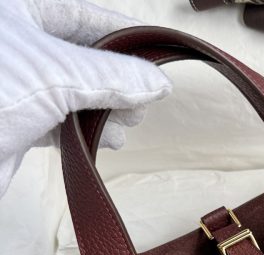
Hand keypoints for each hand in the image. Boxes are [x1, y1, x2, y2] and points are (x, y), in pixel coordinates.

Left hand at [0, 0, 171, 197]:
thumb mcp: (55, 74)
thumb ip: (112, 77)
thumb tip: (157, 83)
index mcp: (12, 8)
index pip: (79, 13)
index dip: (122, 31)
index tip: (155, 52)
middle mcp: (11, 42)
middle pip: (79, 54)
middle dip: (115, 80)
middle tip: (141, 102)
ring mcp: (9, 83)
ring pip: (70, 90)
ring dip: (102, 111)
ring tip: (123, 127)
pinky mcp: (7, 120)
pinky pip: (55, 118)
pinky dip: (82, 130)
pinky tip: (102, 141)